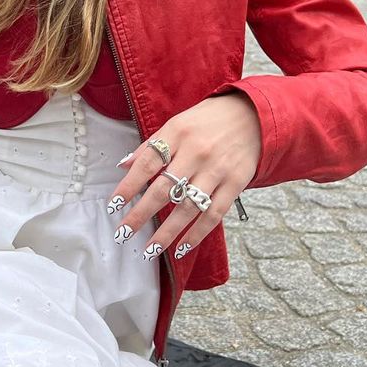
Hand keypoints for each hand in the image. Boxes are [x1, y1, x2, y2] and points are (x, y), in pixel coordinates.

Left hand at [107, 94, 260, 260]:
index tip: (113, 206)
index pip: (147, 163)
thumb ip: (151, 146)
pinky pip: (214, 214)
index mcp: (177, 133)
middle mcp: (196, 152)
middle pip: (164, 189)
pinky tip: (182, 248)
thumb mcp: (176, 124)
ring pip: (188, 207)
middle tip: (124, 233)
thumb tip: (123, 165)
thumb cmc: (207, 121)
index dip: (129, 186)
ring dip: (167, 233)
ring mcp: (217, 169)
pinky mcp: (235, 183)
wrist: (253, 116)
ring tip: (150, 250)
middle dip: (141, 214)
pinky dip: (197, 234)